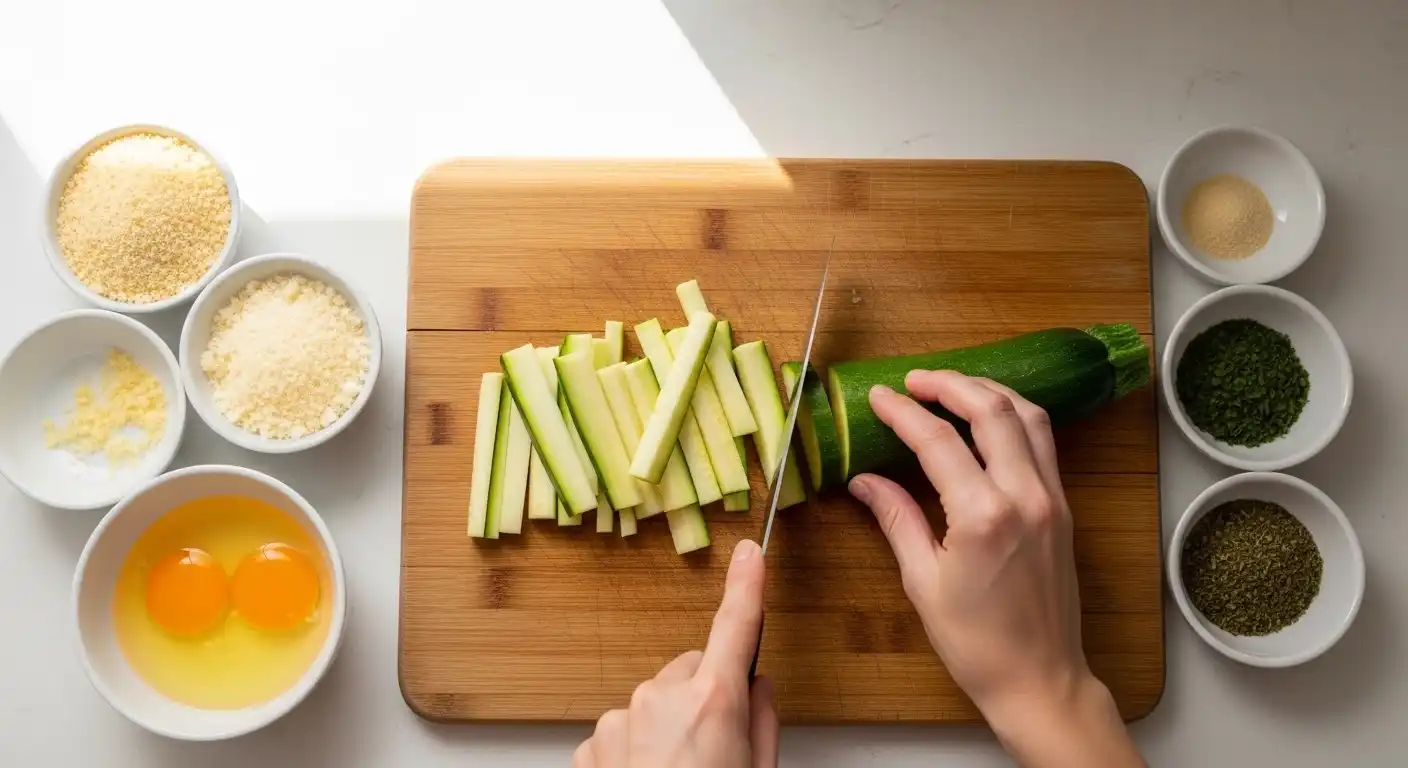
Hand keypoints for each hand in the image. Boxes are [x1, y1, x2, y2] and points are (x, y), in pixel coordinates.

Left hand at [573, 539, 778, 767]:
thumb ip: (761, 722)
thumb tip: (756, 690)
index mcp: (711, 703)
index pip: (735, 627)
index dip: (746, 586)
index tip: (750, 554)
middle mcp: (660, 699)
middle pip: (691, 672)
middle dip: (703, 697)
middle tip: (714, 747)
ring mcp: (619, 719)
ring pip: (655, 703)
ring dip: (667, 728)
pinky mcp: (592, 743)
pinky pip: (624, 730)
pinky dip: (636, 750)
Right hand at [849, 371, 1141, 766]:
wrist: (1039, 679)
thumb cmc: (976, 642)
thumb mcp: (923, 581)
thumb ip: (896, 518)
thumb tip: (864, 480)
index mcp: (983, 516)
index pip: (938, 441)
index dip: (904, 413)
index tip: (879, 398)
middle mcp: (1024, 496)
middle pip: (991, 410)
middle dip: (949, 385)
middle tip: (914, 381)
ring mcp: (1051, 499)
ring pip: (1027, 417)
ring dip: (988, 392)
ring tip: (952, 388)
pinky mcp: (1063, 508)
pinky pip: (1043, 443)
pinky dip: (1015, 417)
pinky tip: (989, 419)